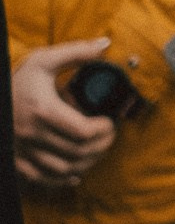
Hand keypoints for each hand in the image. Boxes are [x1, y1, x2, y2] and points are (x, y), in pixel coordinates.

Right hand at [13, 38, 116, 190]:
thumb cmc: (16, 81)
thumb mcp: (42, 61)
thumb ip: (75, 52)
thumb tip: (104, 44)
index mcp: (43, 111)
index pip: (83, 132)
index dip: (103, 130)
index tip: (109, 122)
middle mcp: (32, 135)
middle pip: (78, 152)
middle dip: (101, 146)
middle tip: (108, 136)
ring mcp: (23, 151)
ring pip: (63, 169)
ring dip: (86, 163)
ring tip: (96, 150)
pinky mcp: (16, 161)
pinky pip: (42, 179)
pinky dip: (62, 180)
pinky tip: (75, 173)